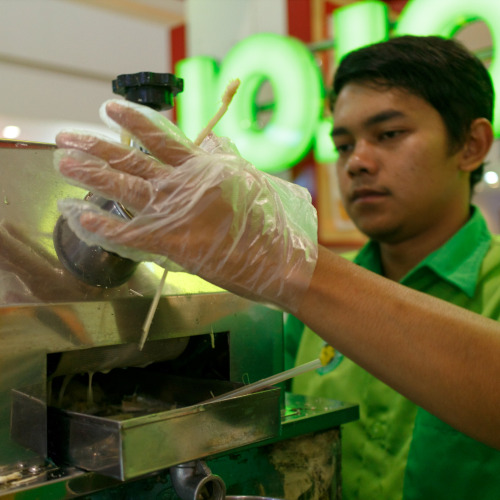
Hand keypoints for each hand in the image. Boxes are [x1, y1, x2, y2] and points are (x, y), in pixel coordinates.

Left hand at [55, 99, 317, 311]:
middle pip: (132, 160)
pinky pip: (131, 232)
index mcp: (203, 167)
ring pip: (125, 188)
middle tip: (66, 137)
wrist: (280, 258)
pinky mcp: (173, 242)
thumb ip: (225, 161)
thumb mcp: (248, 180)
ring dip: (92, 175)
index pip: (161, 137)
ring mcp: (176, 211)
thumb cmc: (268, 222)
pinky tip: (81, 216)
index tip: (109, 108)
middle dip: (97, 147)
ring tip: (64, 163)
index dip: (133, 120)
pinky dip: (105, 226)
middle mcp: (184, 184)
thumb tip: (211, 143)